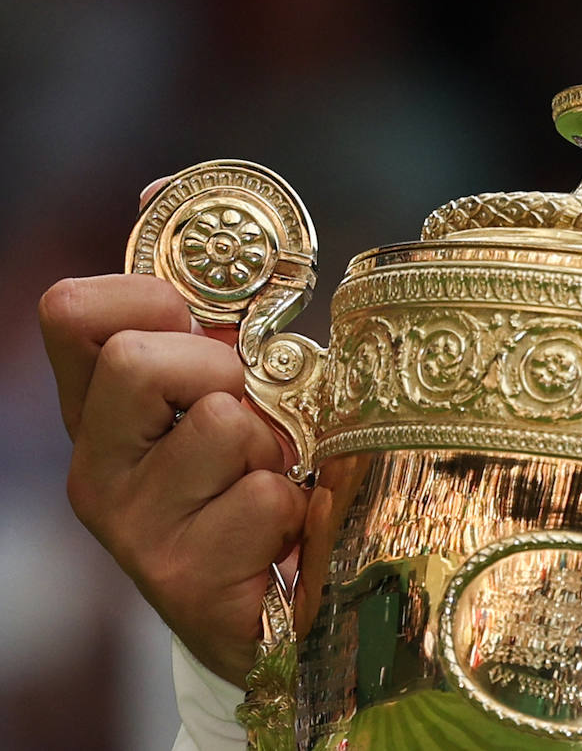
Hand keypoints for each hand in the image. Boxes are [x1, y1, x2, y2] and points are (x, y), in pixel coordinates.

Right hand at [39, 272, 306, 686]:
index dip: (148, 296)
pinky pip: (265, 499)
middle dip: (222, 371)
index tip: (197, 326)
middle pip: (137, 360)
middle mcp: (97, 467)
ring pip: (222, 426)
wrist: (277, 606)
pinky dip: (298, 507)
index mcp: (100, 409)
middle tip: (252, 414)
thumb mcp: (229, 382)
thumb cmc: (256, 474)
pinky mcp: (183, 581)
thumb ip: (202, 306)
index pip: (72, 311)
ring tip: (273, 480)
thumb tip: (159, 187)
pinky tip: (283, 536)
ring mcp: (133, 528)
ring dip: (275, 448)